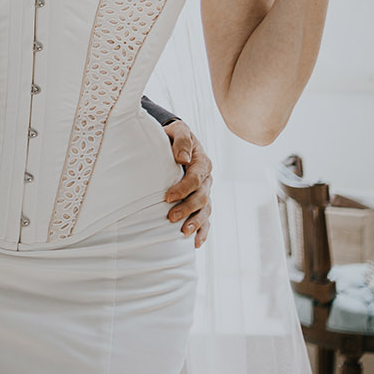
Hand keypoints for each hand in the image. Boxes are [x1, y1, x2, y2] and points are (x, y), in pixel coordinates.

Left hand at [163, 121, 211, 247]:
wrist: (175, 141)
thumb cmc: (173, 135)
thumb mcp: (177, 130)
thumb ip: (181, 140)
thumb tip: (182, 158)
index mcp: (202, 161)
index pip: (195, 178)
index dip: (183, 188)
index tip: (167, 197)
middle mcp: (206, 179)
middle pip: (201, 196)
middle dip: (187, 208)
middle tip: (171, 217)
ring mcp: (205, 191)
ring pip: (205, 209)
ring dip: (196, 222)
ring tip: (184, 232)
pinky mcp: (201, 201)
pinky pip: (206, 218)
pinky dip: (203, 230)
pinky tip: (197, 243)